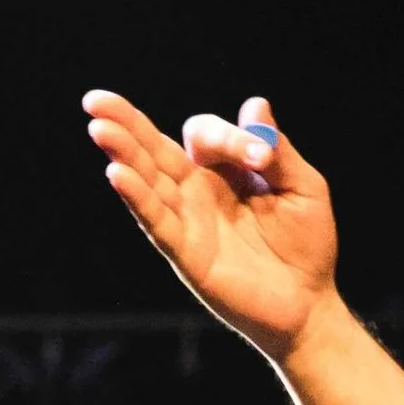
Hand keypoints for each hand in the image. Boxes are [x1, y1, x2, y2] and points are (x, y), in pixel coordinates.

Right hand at [82, 88, 339, 360]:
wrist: (309, 304)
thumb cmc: (307, 245)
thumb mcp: (303, 186)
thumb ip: (277, 149)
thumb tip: (254, 104)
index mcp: (222, 170)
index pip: (205, 135)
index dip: (230, 137)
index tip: (262, 158)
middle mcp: (197, 192)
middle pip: (154, 150)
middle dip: (126, 123)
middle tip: (95, 100)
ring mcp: (188, 222)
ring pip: (147, 181)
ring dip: (123, 154)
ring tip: (99, 128)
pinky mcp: (187, 254)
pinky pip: (157, 222)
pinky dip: (137, 198)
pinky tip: (117, 174)